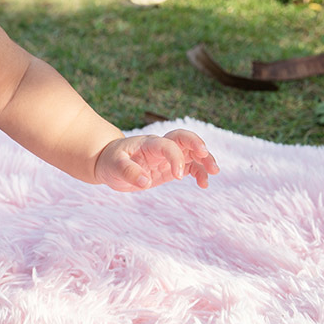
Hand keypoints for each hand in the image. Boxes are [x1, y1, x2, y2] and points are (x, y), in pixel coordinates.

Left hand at [94, 129, 217, 191]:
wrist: (109, 163)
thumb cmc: (111, 161)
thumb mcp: (113, 166)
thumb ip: (127, 171)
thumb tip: (144, 181)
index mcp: (148, 144)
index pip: (166, 144)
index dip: (175, 157)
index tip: (177, 176)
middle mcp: (160, 147)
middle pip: (184, 138)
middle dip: (197, 145)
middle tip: (206, 155)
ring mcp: (168, 156)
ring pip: (191, 152)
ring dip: (204, 159)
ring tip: (214, 172)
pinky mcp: (171, 166)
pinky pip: (190, 166)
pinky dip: (199, 173)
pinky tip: (204, 184)